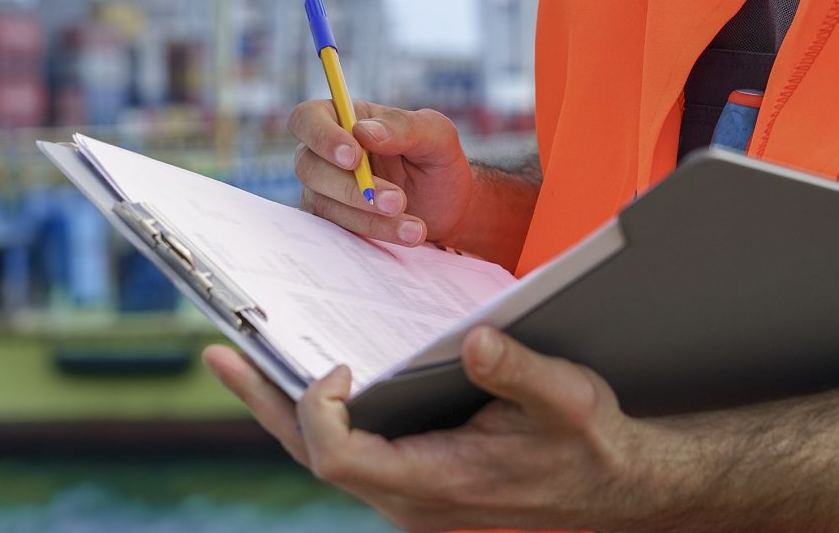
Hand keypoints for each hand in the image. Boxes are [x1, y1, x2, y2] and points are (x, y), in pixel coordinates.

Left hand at [203, 329, 675, 532]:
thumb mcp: (569, 400)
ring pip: (327, 454)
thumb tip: (473, 342)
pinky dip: (322, 414)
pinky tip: (312, 378)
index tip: (336, 364)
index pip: (341, 459)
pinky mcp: (417, 477)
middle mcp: (410, 496)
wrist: (618, 484)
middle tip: (220, 356)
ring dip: (284, 407)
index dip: (320, 412)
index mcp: (438, 482)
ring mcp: (410, 491)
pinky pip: (351, 449)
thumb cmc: (592, 444)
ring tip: (245, 359)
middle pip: (314, 455)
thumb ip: (521, 373)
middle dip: (265, 402)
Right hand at [289, 100, 472, 247]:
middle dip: (352, 188)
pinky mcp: (333, 223)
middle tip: (396, 200)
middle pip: (309, 167)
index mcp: (344, 120)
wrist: (450, 209)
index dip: (321, 137)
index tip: (354, 157)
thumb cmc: (438, 162)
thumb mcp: (436, 135)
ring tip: (415, 226)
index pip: (307, 118)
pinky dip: (373, 234)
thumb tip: (364, 132)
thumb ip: (404, 126)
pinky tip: (407, 235)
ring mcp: (325, 192)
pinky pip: (336, 232)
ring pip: (324, 204)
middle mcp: (325, 155)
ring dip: (369, 217)